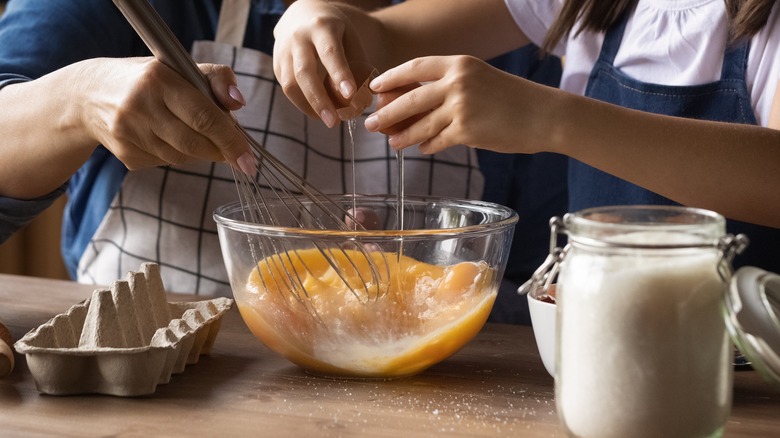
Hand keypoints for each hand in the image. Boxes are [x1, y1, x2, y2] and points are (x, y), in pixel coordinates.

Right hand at [77, 57, 250, 171]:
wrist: (88, 96)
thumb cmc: (148, 80)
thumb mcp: (180, 68)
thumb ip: (216, 79)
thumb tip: (238, 104)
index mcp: (158, 80)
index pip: (204, 117)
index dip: (231, 141)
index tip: (249, 160)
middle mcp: (139, 107)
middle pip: (195, 143)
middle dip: (220, 150)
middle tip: (233, 151)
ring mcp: (129, 134)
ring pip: (182, 157)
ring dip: (199, 151)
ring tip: (193, 132)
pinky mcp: (126, 155)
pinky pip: (166, 163)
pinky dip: (177, 154)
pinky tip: (167, 137)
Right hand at [273, 0, 371, 126]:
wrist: (301, 14)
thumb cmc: (333, 30)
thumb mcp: (349, 36)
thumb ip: (357, 63)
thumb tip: (364, 96)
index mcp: (321, 27)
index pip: (329, 52)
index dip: (339, 74)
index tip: (350, 94)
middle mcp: (298, 38)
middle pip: (305, 72)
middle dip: (319, 100)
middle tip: (334, 122)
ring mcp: (283, 52)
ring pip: (290, 85)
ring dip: (309, 107)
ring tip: (329, 120)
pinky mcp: (277, 65)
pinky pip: (287, 89)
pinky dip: (303, 104)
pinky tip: (318, 112)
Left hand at [365, 55, 549, 154]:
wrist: (544, 115)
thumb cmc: (512, 99)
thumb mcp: (479, 79)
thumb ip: (449, 86)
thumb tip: (413, 104)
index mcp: (459, 63)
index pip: (415, 67)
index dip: (391, 78)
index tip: (375, 88)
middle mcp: (457, 82)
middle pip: (410, 99)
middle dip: (386, 113)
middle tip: (370, 123)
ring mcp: (461, 107)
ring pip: (420, 124)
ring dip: (402, 135)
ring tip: (391, 143)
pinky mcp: (466, 131)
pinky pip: (436, 141)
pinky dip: (427, 146)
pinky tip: (421, 149)